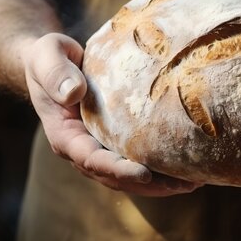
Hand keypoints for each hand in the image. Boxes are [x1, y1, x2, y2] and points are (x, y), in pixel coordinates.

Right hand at [21, 33, 201, 195]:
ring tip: (193, 182)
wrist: (52, 64)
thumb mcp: (47, 56)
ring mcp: (99, 148)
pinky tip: (185, 167)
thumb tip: (74, 93)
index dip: (118, 169)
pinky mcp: (113, 142)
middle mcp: (82, 149)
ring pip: (128, 176)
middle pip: (116, 177)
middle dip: (150, 184)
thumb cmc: (49, 58)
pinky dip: (159, 168)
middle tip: (184, 184)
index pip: (92, 160)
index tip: (144, 173)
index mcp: (65, 135)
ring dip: (160, 183)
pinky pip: (135, 160)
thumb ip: (56, 73)